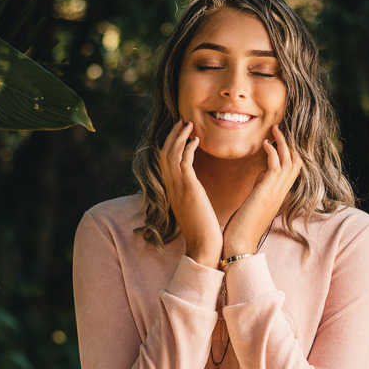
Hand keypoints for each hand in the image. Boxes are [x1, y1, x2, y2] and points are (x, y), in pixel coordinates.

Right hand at [158, 120, 222, 266]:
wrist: (204, 246)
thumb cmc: (203, 230)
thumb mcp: (192, 208)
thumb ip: (190, 195)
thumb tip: (194, 188)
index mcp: (171, 191)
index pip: (164, 161)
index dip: (170, 144)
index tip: (179, 131)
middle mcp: (171, 187)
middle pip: (164, 153)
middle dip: (172, 135)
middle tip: (182, 121)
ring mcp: (178, 188)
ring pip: (171, 154)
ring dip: (179, 137)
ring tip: (188, 124)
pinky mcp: (189, 190)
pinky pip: (184, 163)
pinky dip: (188, 148)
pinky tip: (196, 140)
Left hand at [223, 124, 302, 258]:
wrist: (240, 244)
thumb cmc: (243, 225)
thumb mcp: (255, 201)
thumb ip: (262, 185)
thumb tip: (263, 172)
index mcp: (279, 194)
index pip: (292, 168)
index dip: (289, 151)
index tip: (279, 137)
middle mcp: (281, 192)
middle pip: (296, 161)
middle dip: (290, 143)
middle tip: (280, 128)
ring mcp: (276, 192)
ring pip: (290, 161)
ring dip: (283, 143)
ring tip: (275, 129)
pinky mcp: (267, 192)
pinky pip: (276, 166)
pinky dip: (273, 152)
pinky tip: (265, 143)